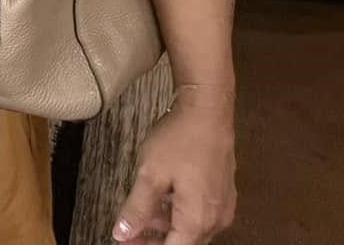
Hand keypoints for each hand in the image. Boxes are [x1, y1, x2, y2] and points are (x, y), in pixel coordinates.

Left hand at [113, 87, 236, 242]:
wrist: (207, 111)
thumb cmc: (181, 140)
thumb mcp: (150, 174)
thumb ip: (137, 208)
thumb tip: (122, 233)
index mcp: (198, 219)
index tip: (128, 243)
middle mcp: (216, 219)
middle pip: (184, 242)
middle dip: (155, 240)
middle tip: (129, 232)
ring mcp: (222, 206)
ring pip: (191, 227)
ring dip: (165, 225)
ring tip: (140, 213)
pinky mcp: (221, 192)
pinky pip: (198, 212)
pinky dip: (178, 212)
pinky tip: (160, 199)